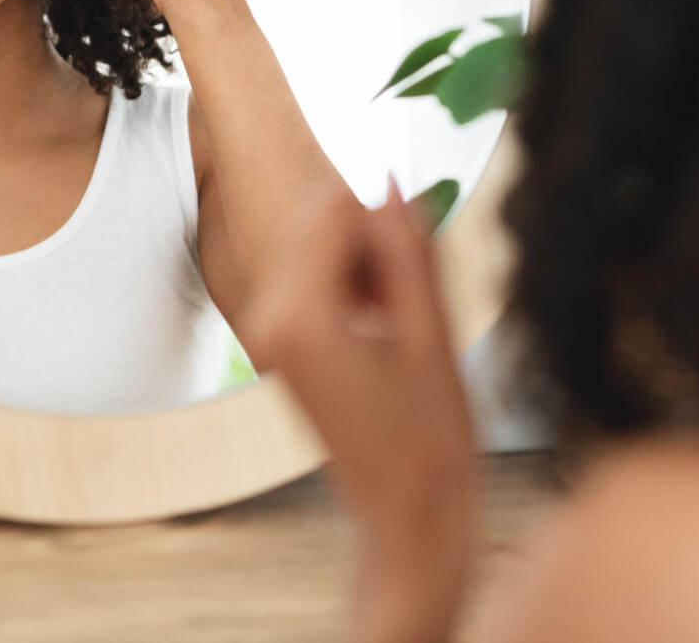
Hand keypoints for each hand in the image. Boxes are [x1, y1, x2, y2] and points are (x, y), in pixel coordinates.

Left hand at [243, 181, 477, 642]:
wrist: (407, 518)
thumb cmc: (430, 440)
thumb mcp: (431, 332)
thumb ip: (408, 248)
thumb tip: (392, 179)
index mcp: (298, 313)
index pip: (334, 205)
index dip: (388, 211)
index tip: (423, 248)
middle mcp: (268, 316)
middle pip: (319, 220)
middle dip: (371, 232)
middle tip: (414, 287)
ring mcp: (268, 331)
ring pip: (318, 245)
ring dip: (365, 257)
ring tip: (402, 312)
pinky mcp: (281, 343)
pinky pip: (314, 277)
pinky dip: (352, 281)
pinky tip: (386, 320)